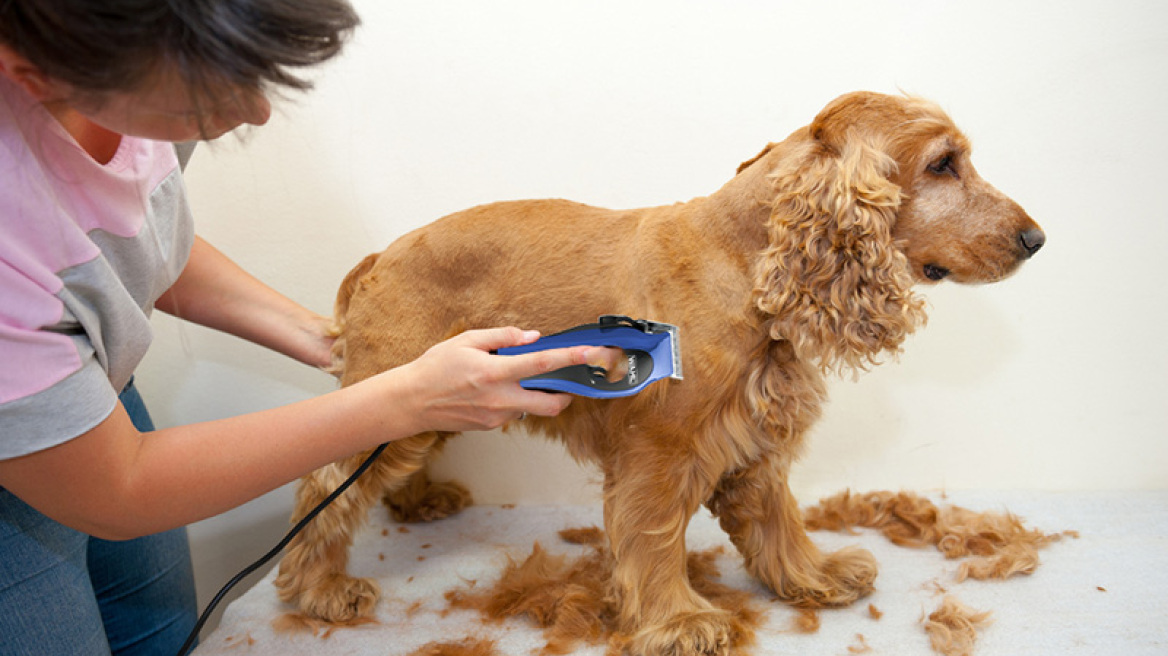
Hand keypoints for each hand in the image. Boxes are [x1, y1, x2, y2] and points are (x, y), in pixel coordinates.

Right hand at [392, 327, 601, 432]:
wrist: (411, 402)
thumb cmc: (435, 368)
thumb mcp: (466, 341)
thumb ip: (502, 337)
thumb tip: (532, 337)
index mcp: (493, 373)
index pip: (542, 364)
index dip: (570, 358)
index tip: (592, 354)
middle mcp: (499, 399)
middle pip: (552, 404)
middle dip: (569, 394)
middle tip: (571, 381)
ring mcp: (496, 417)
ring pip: (533, 409)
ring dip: (537, 395)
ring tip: (522, 378)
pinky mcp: (491, 426)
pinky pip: (514, 413)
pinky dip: (516, 400)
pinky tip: (498, 389)